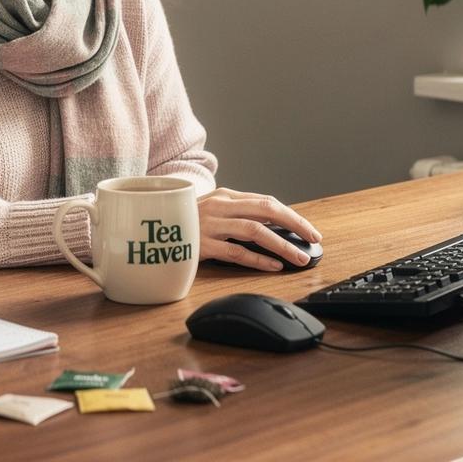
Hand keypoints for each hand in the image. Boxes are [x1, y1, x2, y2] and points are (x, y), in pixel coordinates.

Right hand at [197, 187, 321, 271]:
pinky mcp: (202, 244)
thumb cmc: (186, 221)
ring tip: (299, 258)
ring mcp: (210, 225)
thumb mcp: (212, 209)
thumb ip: (237, 213)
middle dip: (295, 225)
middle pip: (266, 210)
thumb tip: (273, 227)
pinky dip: (258, 259)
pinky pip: (236, 252)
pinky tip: (274, 266)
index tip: (310, 231)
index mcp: (225, 196)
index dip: (292, 216)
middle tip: (313, 241)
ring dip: (282, 245)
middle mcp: (220, 206)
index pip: (267, 202)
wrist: (149, 224)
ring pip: (255, 231)